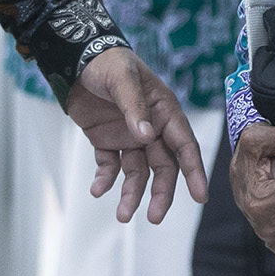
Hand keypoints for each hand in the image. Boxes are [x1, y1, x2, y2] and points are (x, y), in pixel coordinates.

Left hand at [68, 48, 208, 223]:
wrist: (74, 59)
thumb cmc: (107, 62)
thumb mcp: (122, 78)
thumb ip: (134, 107)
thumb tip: (148, 136)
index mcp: (163, 111)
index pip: (184, 144)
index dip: (193, 170)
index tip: (199, 196)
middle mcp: (151, 127)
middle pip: (163, 166)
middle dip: (161, 192)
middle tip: (154, 216)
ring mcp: (129, 136)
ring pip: (137, 172)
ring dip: (132, 193)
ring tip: (123, 215)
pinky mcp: (107, 141)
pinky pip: (110, 166)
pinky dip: (105, 180)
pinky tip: (97, 190)